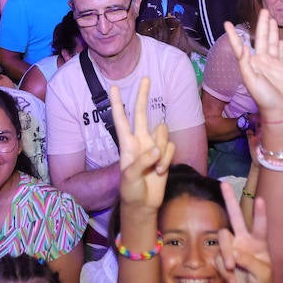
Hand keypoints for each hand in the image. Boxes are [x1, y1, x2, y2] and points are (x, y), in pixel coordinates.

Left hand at [112, 78, 176, 212]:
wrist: (144, 205)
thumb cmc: (130, 191)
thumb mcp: (130, 177)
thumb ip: (142, 161)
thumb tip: (157, 149)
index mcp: (126, 143)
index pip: (120, 119)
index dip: (116, 103)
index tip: (112, 87)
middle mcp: (139, 141)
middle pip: (141, 113)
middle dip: (142, 95)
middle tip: (145, 77)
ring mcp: (153, 146)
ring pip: (162, 132)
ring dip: (162, 150)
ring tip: (155, 169)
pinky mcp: (165, 154)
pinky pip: (170, 147)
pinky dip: (167, 159)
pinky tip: (161, 172)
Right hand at [213, 181, 272, 282]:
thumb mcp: (263, 274)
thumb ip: (250, 262)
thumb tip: (233, 253)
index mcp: (259, 241)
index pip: (260, 224)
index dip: (260, 213)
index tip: (260, 199)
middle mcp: (244, 240)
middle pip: (235, 216)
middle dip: (229, 199)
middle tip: (224, 183)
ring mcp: (231, 248)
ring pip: (223, 238)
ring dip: (225, 252)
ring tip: (231, 268)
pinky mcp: (221, 258)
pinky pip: (217, 257)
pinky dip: (224, 270)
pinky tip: (232, 279)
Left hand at [224, 9, 282, 125]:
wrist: (281, 110)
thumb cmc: (264, 97)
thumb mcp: (251, 81)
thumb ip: (246, 64)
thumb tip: (243, 48)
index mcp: (250, 64)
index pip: (240, 46)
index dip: (233, 35)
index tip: (227, 23)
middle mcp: (261, 61)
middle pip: (260, 38)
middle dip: (261, 24)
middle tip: (263, 10)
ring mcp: (273, 64)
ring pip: (271, 42)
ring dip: (271, 30)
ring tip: (271, 18)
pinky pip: (281, 53)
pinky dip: (280, 45)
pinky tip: (280, 39)